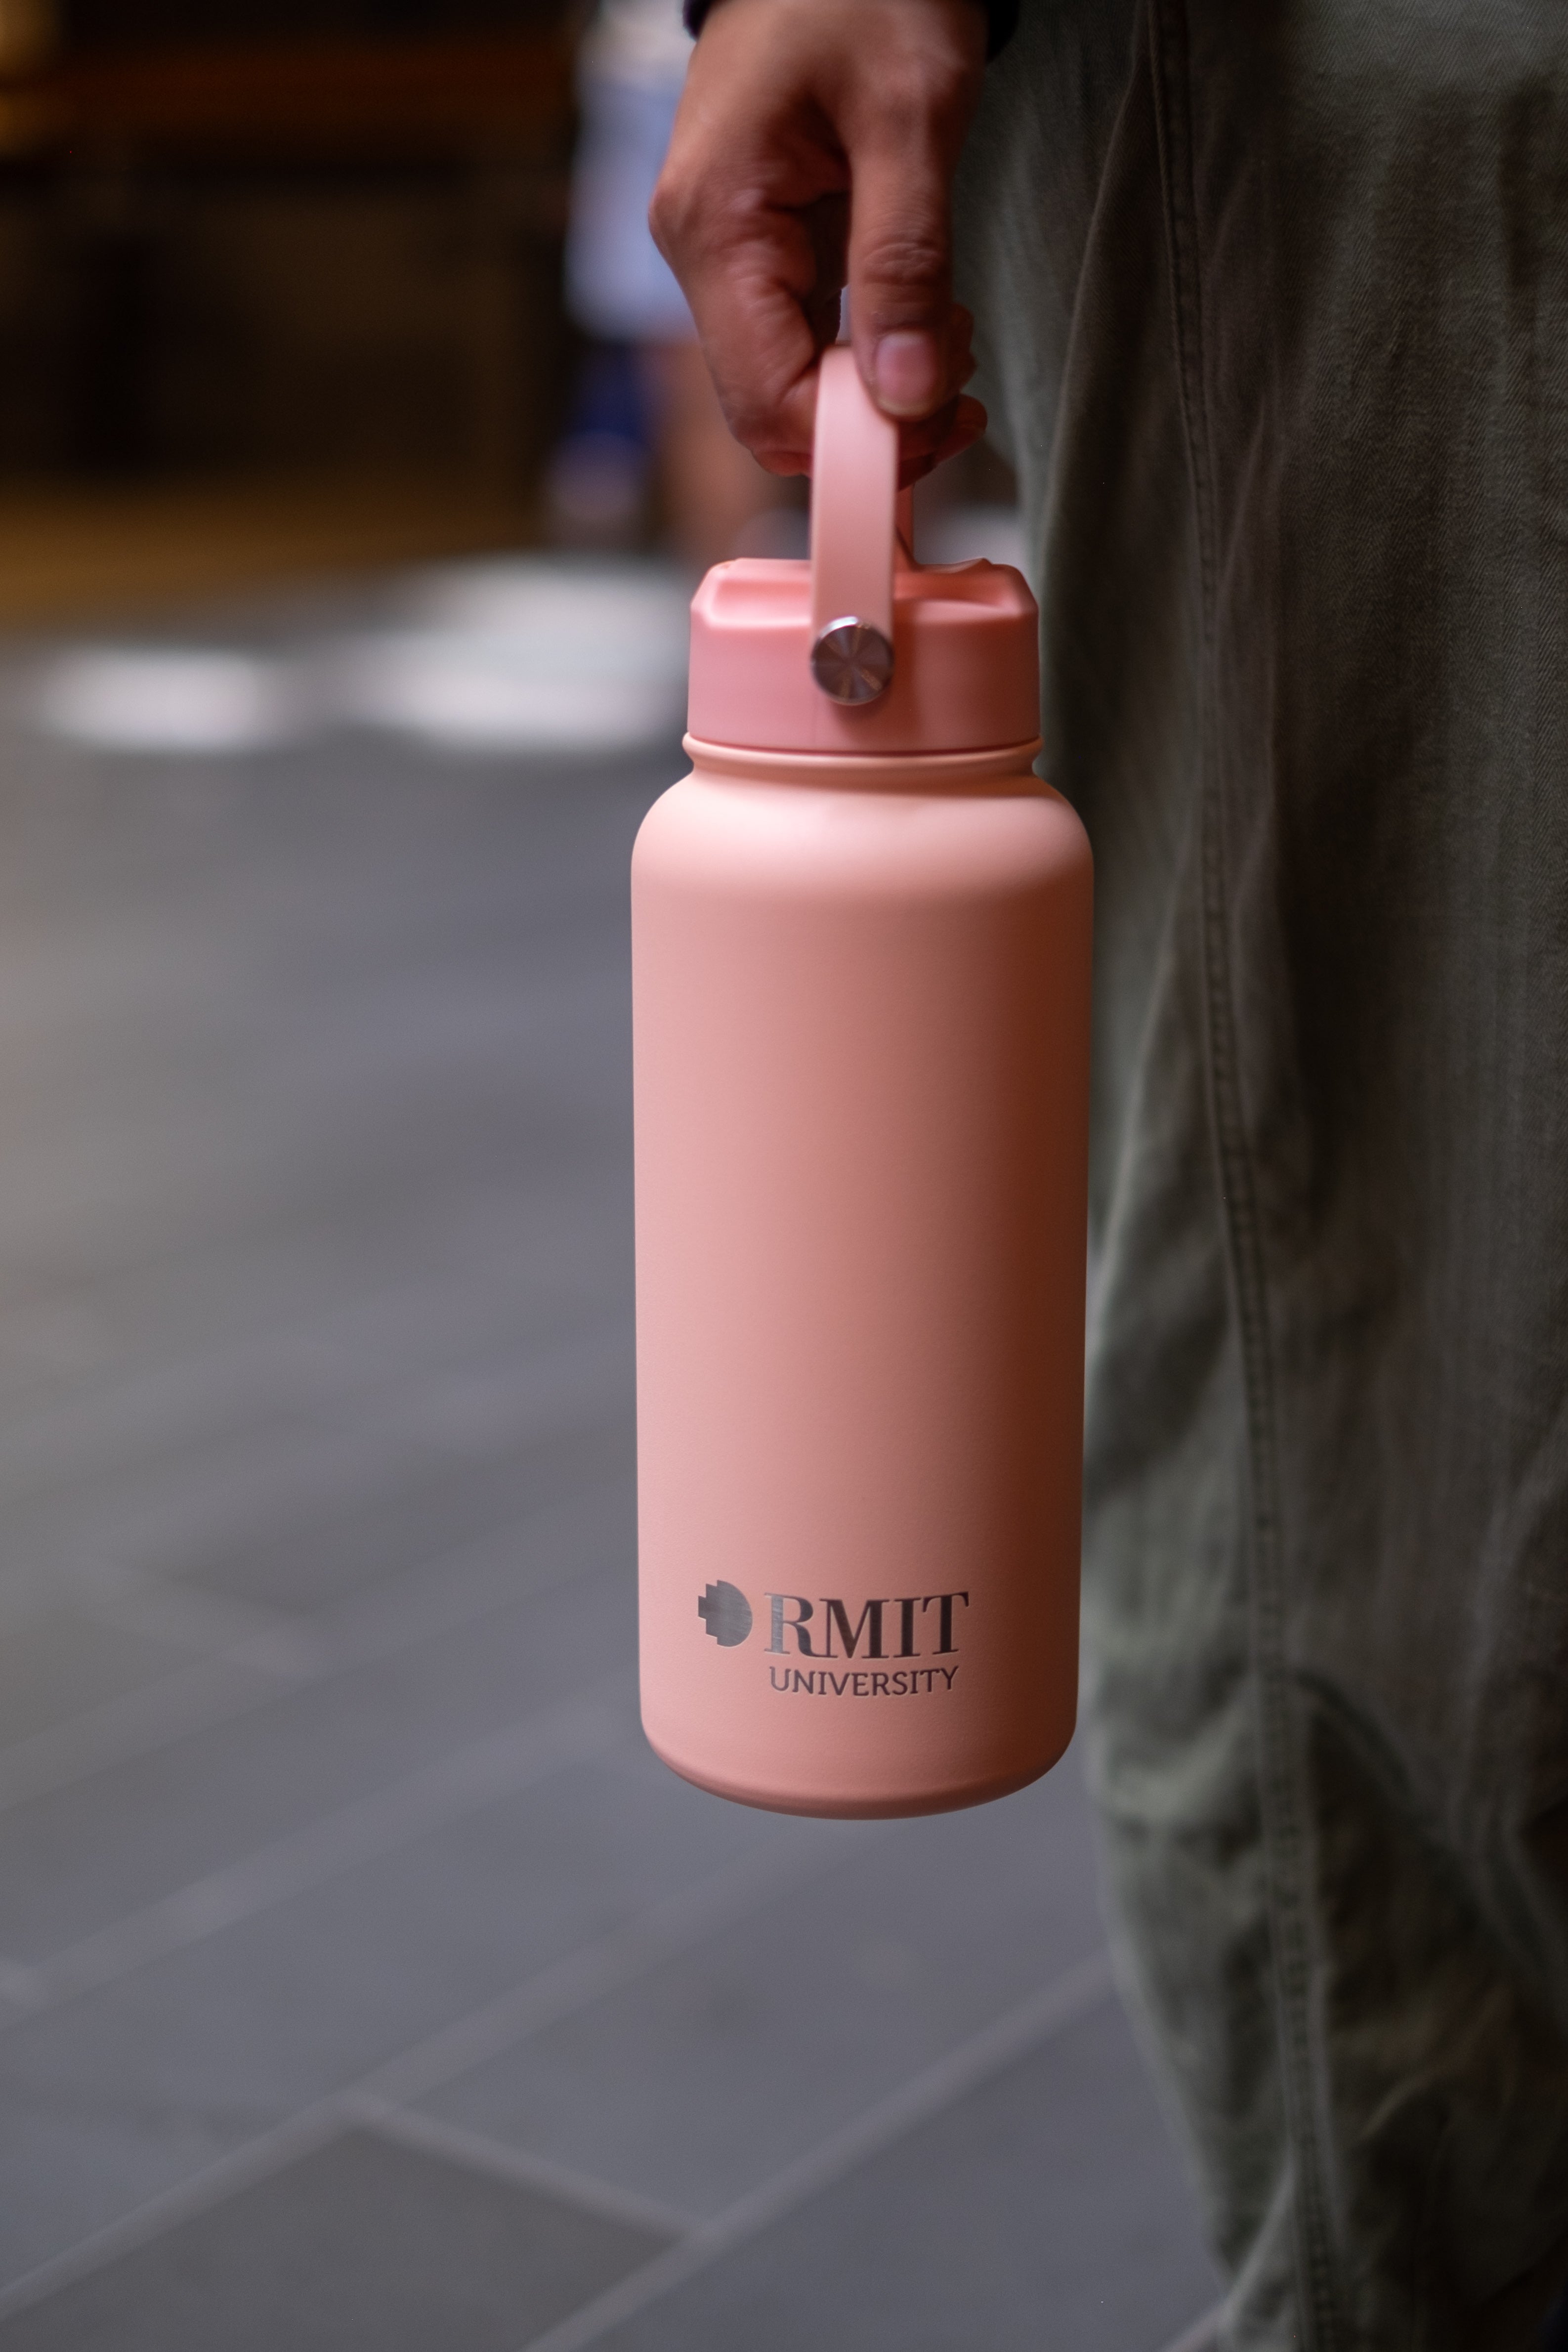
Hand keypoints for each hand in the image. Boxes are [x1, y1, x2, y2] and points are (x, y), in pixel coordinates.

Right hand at [649, 0, 988, 483]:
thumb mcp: (910, 113)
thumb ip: (906, 258)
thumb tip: (907, 395)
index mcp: (715, 224)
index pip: (768, 402)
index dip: (854, 442)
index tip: (943, 424)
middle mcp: (701, 251)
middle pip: (773, 410)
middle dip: (872, 423)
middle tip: (960, 385)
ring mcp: (723, 255)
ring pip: (791, 386)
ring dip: (877, 393)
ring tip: (950, 336)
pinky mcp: (757, 251)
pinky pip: (803, 344)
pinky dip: (867, 357)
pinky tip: (920, 323)